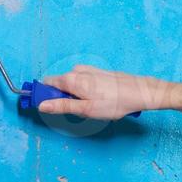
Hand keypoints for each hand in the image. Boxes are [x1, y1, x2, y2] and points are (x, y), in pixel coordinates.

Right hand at [37, 65, 154, 119]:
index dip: (44, 96)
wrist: (140, 92)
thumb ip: (62, 106)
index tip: (48, 107)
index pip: (46, 84)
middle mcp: (77, 71)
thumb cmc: (114, 102)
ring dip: (76, 96)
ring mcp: (88, 70)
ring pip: (72, 85)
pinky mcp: (97, 72)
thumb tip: (42, 105)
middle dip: (63, 99)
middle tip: (79, 111)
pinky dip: (86, 92)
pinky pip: (83, 83)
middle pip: (59, 85)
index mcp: (70, 79)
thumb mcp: (85, 109)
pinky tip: (100, 100)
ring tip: (93, 106)